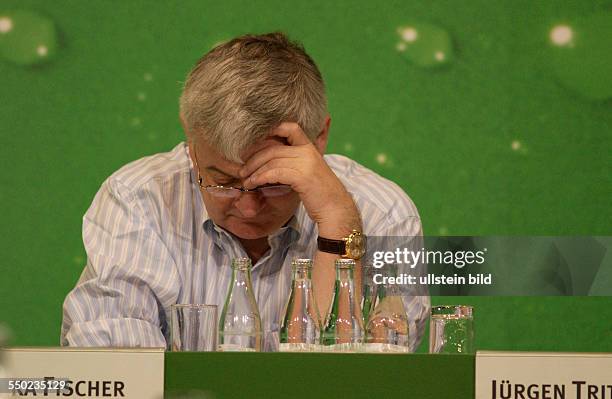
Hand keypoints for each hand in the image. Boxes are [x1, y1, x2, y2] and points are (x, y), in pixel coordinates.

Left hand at [239, 122, 360, 237]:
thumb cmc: (320, 194)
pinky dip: (260, 178)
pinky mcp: (302, 176)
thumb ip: (297, 162)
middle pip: (273, 148)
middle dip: (254, 158)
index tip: (255, 142)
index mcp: (310, 147)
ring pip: (271, 160)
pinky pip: (274, 173)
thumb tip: (273, 162)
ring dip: (254, 170)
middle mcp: (308, 151)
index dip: (272, 129)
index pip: (290, 127)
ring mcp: (305, 163)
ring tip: (245, 180)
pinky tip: (253, 184)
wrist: (336, 209)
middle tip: (242, 168)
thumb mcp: (310, 172)